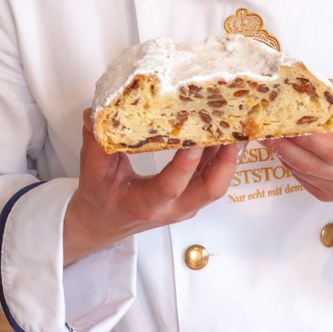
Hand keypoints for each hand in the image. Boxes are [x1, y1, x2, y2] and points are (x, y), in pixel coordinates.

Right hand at [63, 111, 242, 264]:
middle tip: (236, 129)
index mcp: (146, 203)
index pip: (171, 186)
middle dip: (227, 160)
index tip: (195, 138)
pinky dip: (223, 154)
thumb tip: (98, 111)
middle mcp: (173, 207)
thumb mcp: (92, 169)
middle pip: (210, 189)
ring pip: (217, 181)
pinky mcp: (192, 195)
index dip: (186, 163)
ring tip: (240, 123)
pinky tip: (228, 131)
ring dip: (230, 154)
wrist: (104, 220)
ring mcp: (187, 203)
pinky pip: (214, 175)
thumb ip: (96, 140)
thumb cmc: (100, 196)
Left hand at [263, 81, 332, 204]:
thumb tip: (303, 85)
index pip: (332, 149)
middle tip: (263, 124)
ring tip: (267, 131)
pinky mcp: (330, 195)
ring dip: (281, 152)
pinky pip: (301, 179)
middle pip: (312, 163)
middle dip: (284, 143)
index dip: (305, 136)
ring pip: (303, 172)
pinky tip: (284, 144)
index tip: (282, 118)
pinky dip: (288, 161)